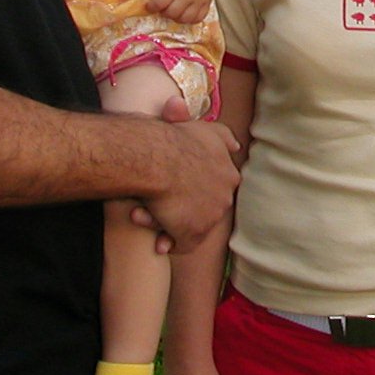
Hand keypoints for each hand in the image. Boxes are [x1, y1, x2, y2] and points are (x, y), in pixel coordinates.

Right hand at [128, 116, 238, 253]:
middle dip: (178, 209)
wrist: (158, 158)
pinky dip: (167, 242)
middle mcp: (225, 198)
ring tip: (139, 214)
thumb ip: (223, 137)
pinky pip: (181, 244)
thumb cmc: (177, 139)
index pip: (212, 188)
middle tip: (152, 204)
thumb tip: (235, 147)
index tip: (175, 190)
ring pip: (188, 225)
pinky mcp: (194, 234)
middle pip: (200, 209)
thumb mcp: (206, 130)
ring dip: (166, 222)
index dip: (191, 191)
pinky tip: (153, 238)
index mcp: (229, 175)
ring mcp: (211, 218)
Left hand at [136, 0, 217, 23]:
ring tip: (172, 10)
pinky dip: (190, 19)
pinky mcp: (207, 2)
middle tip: (161, 6)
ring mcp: (199, 0)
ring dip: (175, 17)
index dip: (151, 6)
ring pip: (184, 19)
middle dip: (163, 12)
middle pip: (172, 13)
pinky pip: (198, 18)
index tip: (149, 5)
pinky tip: (184, 13)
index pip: (160, 2)